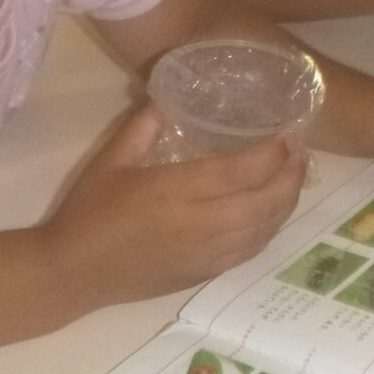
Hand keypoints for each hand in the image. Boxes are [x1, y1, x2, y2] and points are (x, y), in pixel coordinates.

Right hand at [46, 106, 306, 301]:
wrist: (74, 272)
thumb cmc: (88, 213)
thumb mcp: (109, 161)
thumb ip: (141, 127)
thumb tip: (165, 100)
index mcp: (174, 190)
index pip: (239, 171)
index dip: (271, 155)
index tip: (287, 136)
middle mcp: (198, 224)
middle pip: (263, 202)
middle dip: (290, 178)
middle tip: (299, 154)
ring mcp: (205, 253)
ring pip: (263, 230)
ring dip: (285, 204)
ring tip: (294, 180)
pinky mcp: (203, 273)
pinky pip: (249, 251)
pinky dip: (268, 230)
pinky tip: (272, 215)